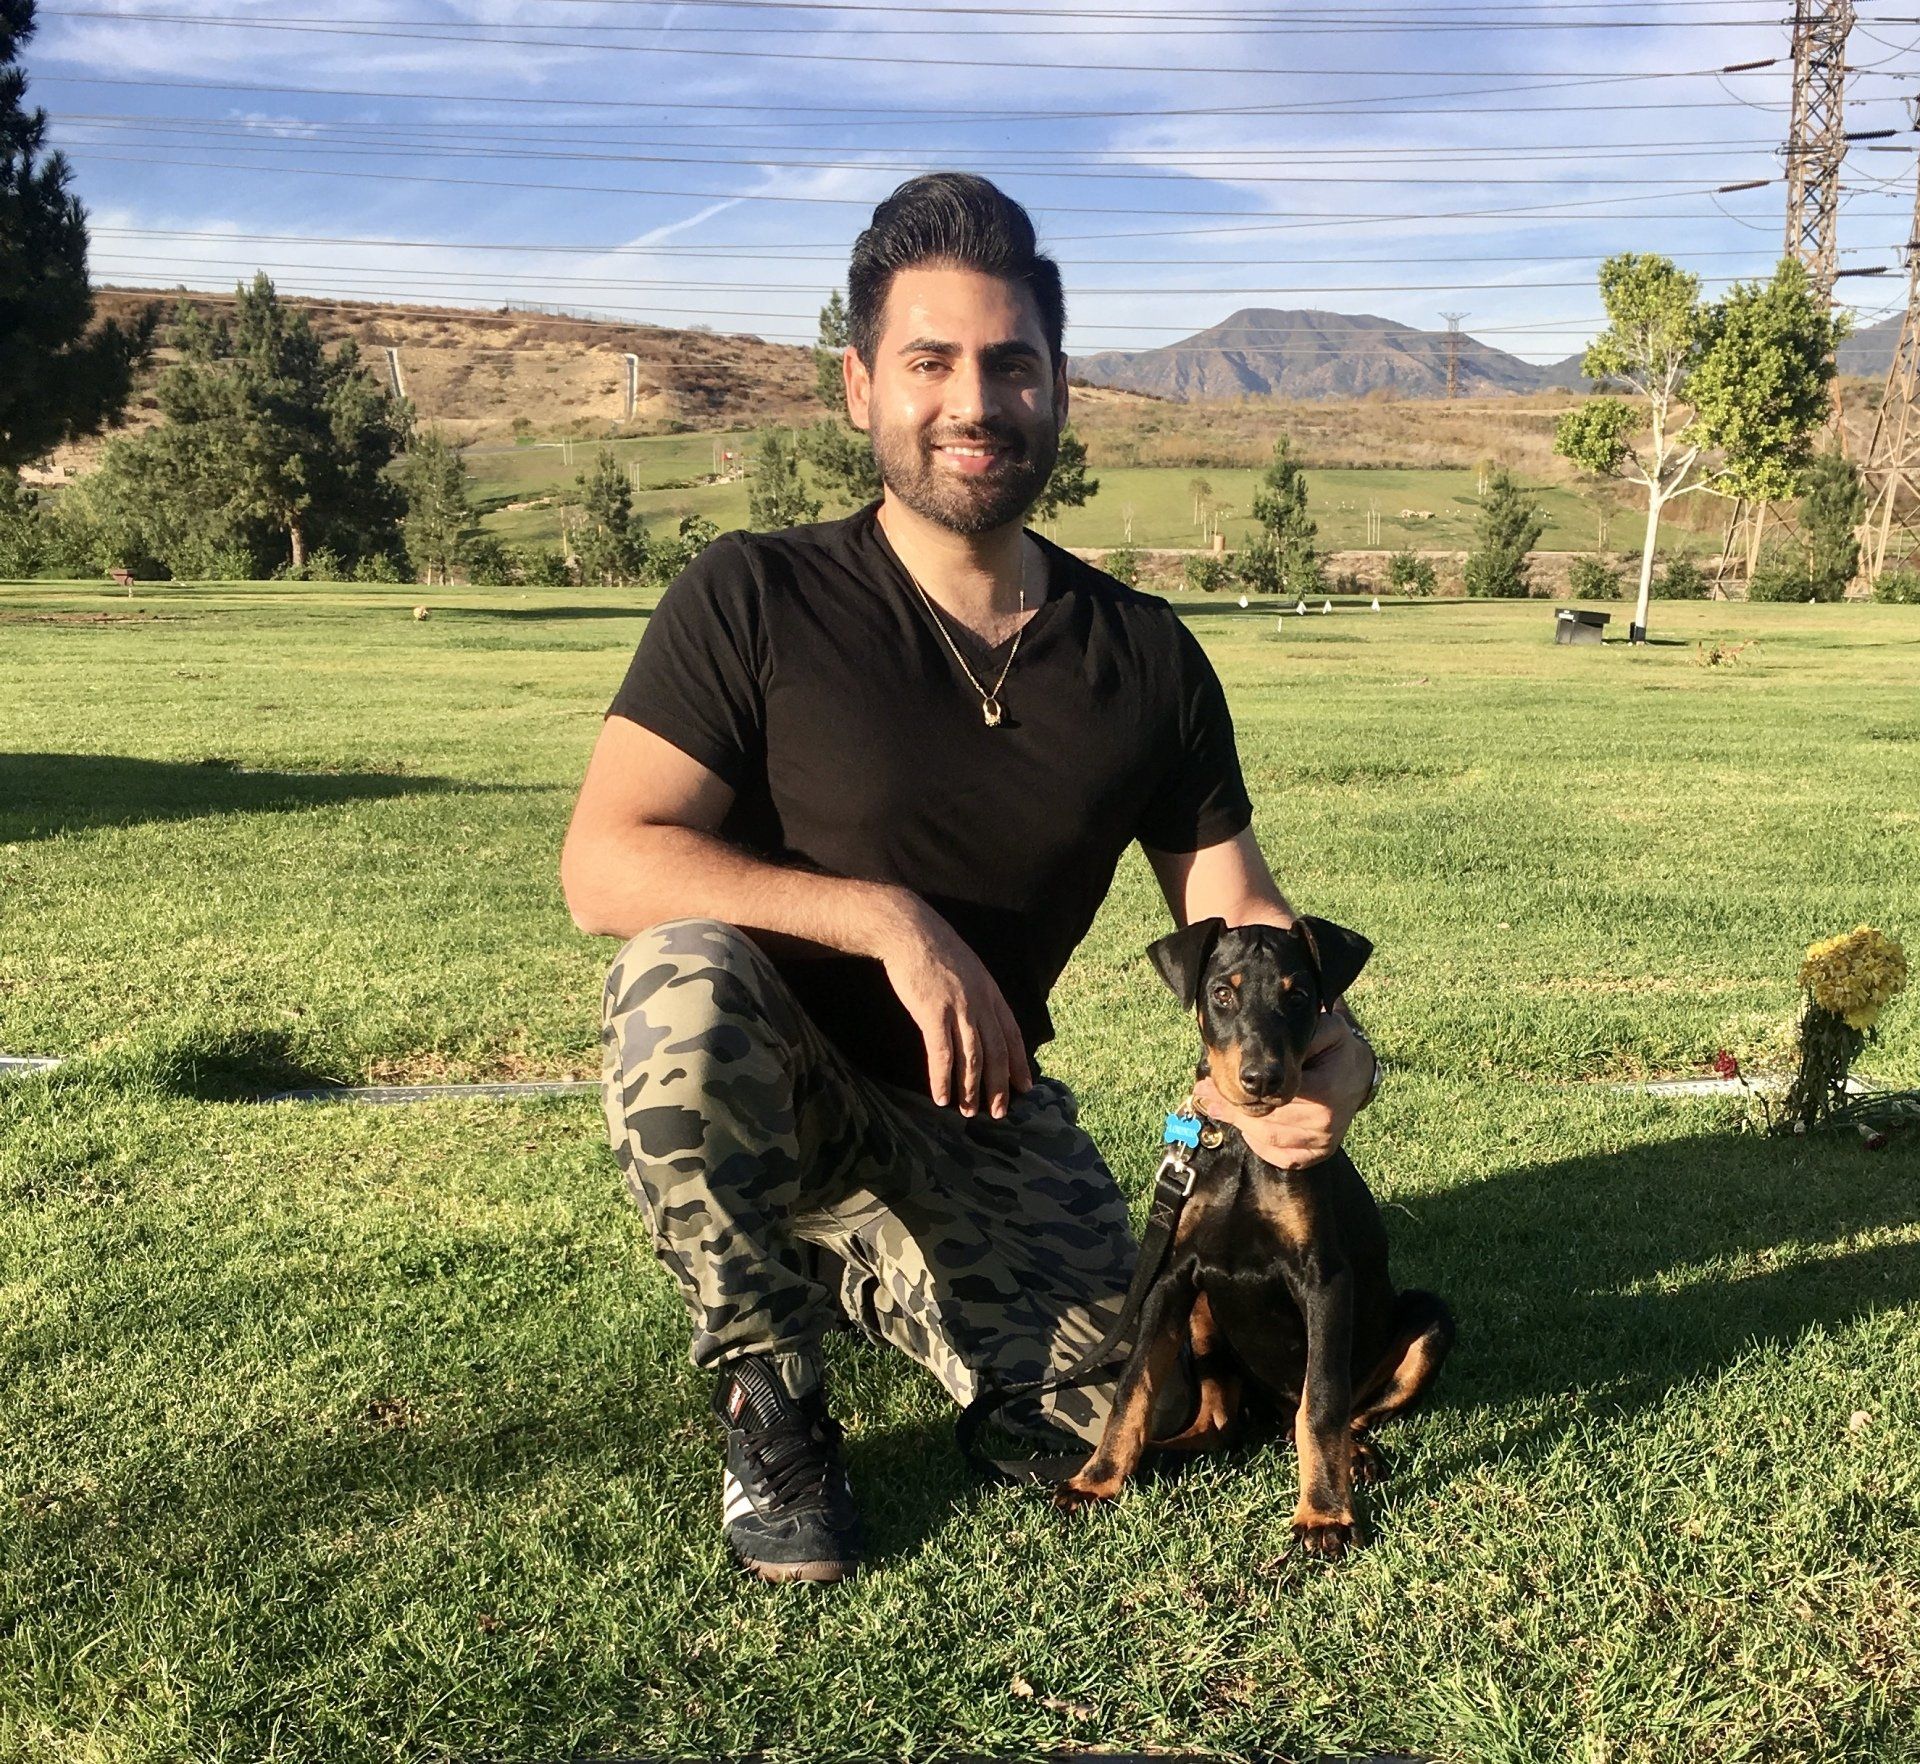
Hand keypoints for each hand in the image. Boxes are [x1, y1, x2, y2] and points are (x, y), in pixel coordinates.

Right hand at [871, 893, 1032, 1117]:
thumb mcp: (967, 968)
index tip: (1025, 1086)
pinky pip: (942, 1055)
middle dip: (999, 1086)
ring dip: (971, 1090)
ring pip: (972, 1059)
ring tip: (969, 1112)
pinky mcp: (933, 1014)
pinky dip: (943, 1080)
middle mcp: (980, 1003)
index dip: (1019, 1063)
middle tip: (998, 1112)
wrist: (909, 931)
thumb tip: (978, 1019)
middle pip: (995, 1052)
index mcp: (991, 992)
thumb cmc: (934, 948)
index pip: (1012, 1034)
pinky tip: (941, 1097)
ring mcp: (958, 1009)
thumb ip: (977, 993)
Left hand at [1193, 1013, 1373, 1169]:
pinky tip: (1243, 1127)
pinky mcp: (1318, 1154)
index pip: (1273, 1096)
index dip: (1239, 1091)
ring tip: (1213, 1107)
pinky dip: (1258, 1145)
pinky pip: (1280, 1157)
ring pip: (1268, 1140)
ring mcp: (1322, 1143)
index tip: (1211, 1082)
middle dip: (1230, 1108)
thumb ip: (1299, 1036)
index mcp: (1325, 1092)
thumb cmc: (1337, 1050)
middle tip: (1203, 1095)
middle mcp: (1325, 1124)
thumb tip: (1265, 1047)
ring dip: (1238, 1124)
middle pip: (1266, 1121)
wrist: (1359, 1075)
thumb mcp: (1327, 1030)